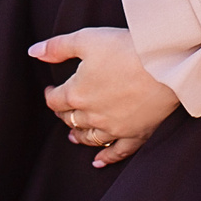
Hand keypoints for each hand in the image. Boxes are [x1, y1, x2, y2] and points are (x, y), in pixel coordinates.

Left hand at [31, 27, 179, 167]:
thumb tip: (34, 52)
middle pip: (71, 120)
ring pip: (90, 138)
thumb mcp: (86, 39)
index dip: (50, 96)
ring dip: (79, 136)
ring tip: (74, 136)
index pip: (55, 101)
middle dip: (64, 115)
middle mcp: (92, 115)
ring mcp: (115, 128)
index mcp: (77, 93)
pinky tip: (98, 162)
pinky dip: (106, 158)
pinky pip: (118, 152)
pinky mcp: (136, 134)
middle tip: (63, 110)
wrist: (166, 64)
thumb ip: (57, 47)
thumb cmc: (126, 48)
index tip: (50, 91)